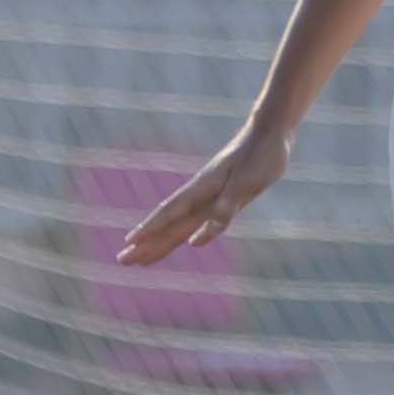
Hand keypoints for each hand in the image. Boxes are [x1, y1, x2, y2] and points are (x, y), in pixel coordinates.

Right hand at [119, 125, 289, 265]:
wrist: (270, 133)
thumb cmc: (259, 155)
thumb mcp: (245, 184)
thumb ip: (224, 210)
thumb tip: (200, 239)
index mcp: (201, 190)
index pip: (169, 215)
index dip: (149, 230)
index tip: (129, 243)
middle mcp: (200, 196)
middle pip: (167, 225)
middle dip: (145, 243)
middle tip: (122, 261)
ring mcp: (211, 197)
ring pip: (180, 225)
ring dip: (161, 241)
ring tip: (141, 256)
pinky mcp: (224, 199)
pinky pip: (200, 221)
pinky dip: (191, 234)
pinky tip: (188, 243)